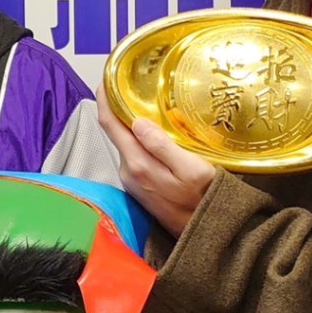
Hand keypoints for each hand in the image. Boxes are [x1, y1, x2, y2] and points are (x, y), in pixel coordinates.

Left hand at [97, 84, 215, 236]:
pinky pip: (133, 154)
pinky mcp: (140, 185)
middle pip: (115, 131)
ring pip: (125, 143)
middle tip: (128, 82)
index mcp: (137, 163)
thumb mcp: (191, 169)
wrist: (206, 234)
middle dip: (117, 106)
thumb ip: (162, 146)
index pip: (109, 124)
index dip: (104, 98)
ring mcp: (132, 180)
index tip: (105, 77)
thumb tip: (137, 122)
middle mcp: (128, 172)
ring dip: (129, 123)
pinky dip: (138, 139)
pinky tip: (151, 130)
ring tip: (142, 101)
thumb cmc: (204, 199)